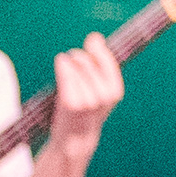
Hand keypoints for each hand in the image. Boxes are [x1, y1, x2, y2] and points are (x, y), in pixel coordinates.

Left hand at [50, 32, 123, 157]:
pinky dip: (62, 66)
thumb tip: (96, 37)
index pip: (108, 61)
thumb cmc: (86, 110)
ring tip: (65, 61)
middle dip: (80, 55)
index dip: (99, 49)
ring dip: (70, 60)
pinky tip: (60, 62)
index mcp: (115, 91)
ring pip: (78, 67)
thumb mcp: (100, 89)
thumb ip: (100, 64)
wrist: (75, 139)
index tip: (92, 41)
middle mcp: (104, 96)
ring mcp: (88, 101)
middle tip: (74, 56)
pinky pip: (67, 76)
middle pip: (90, 62)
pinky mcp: (71, 103)